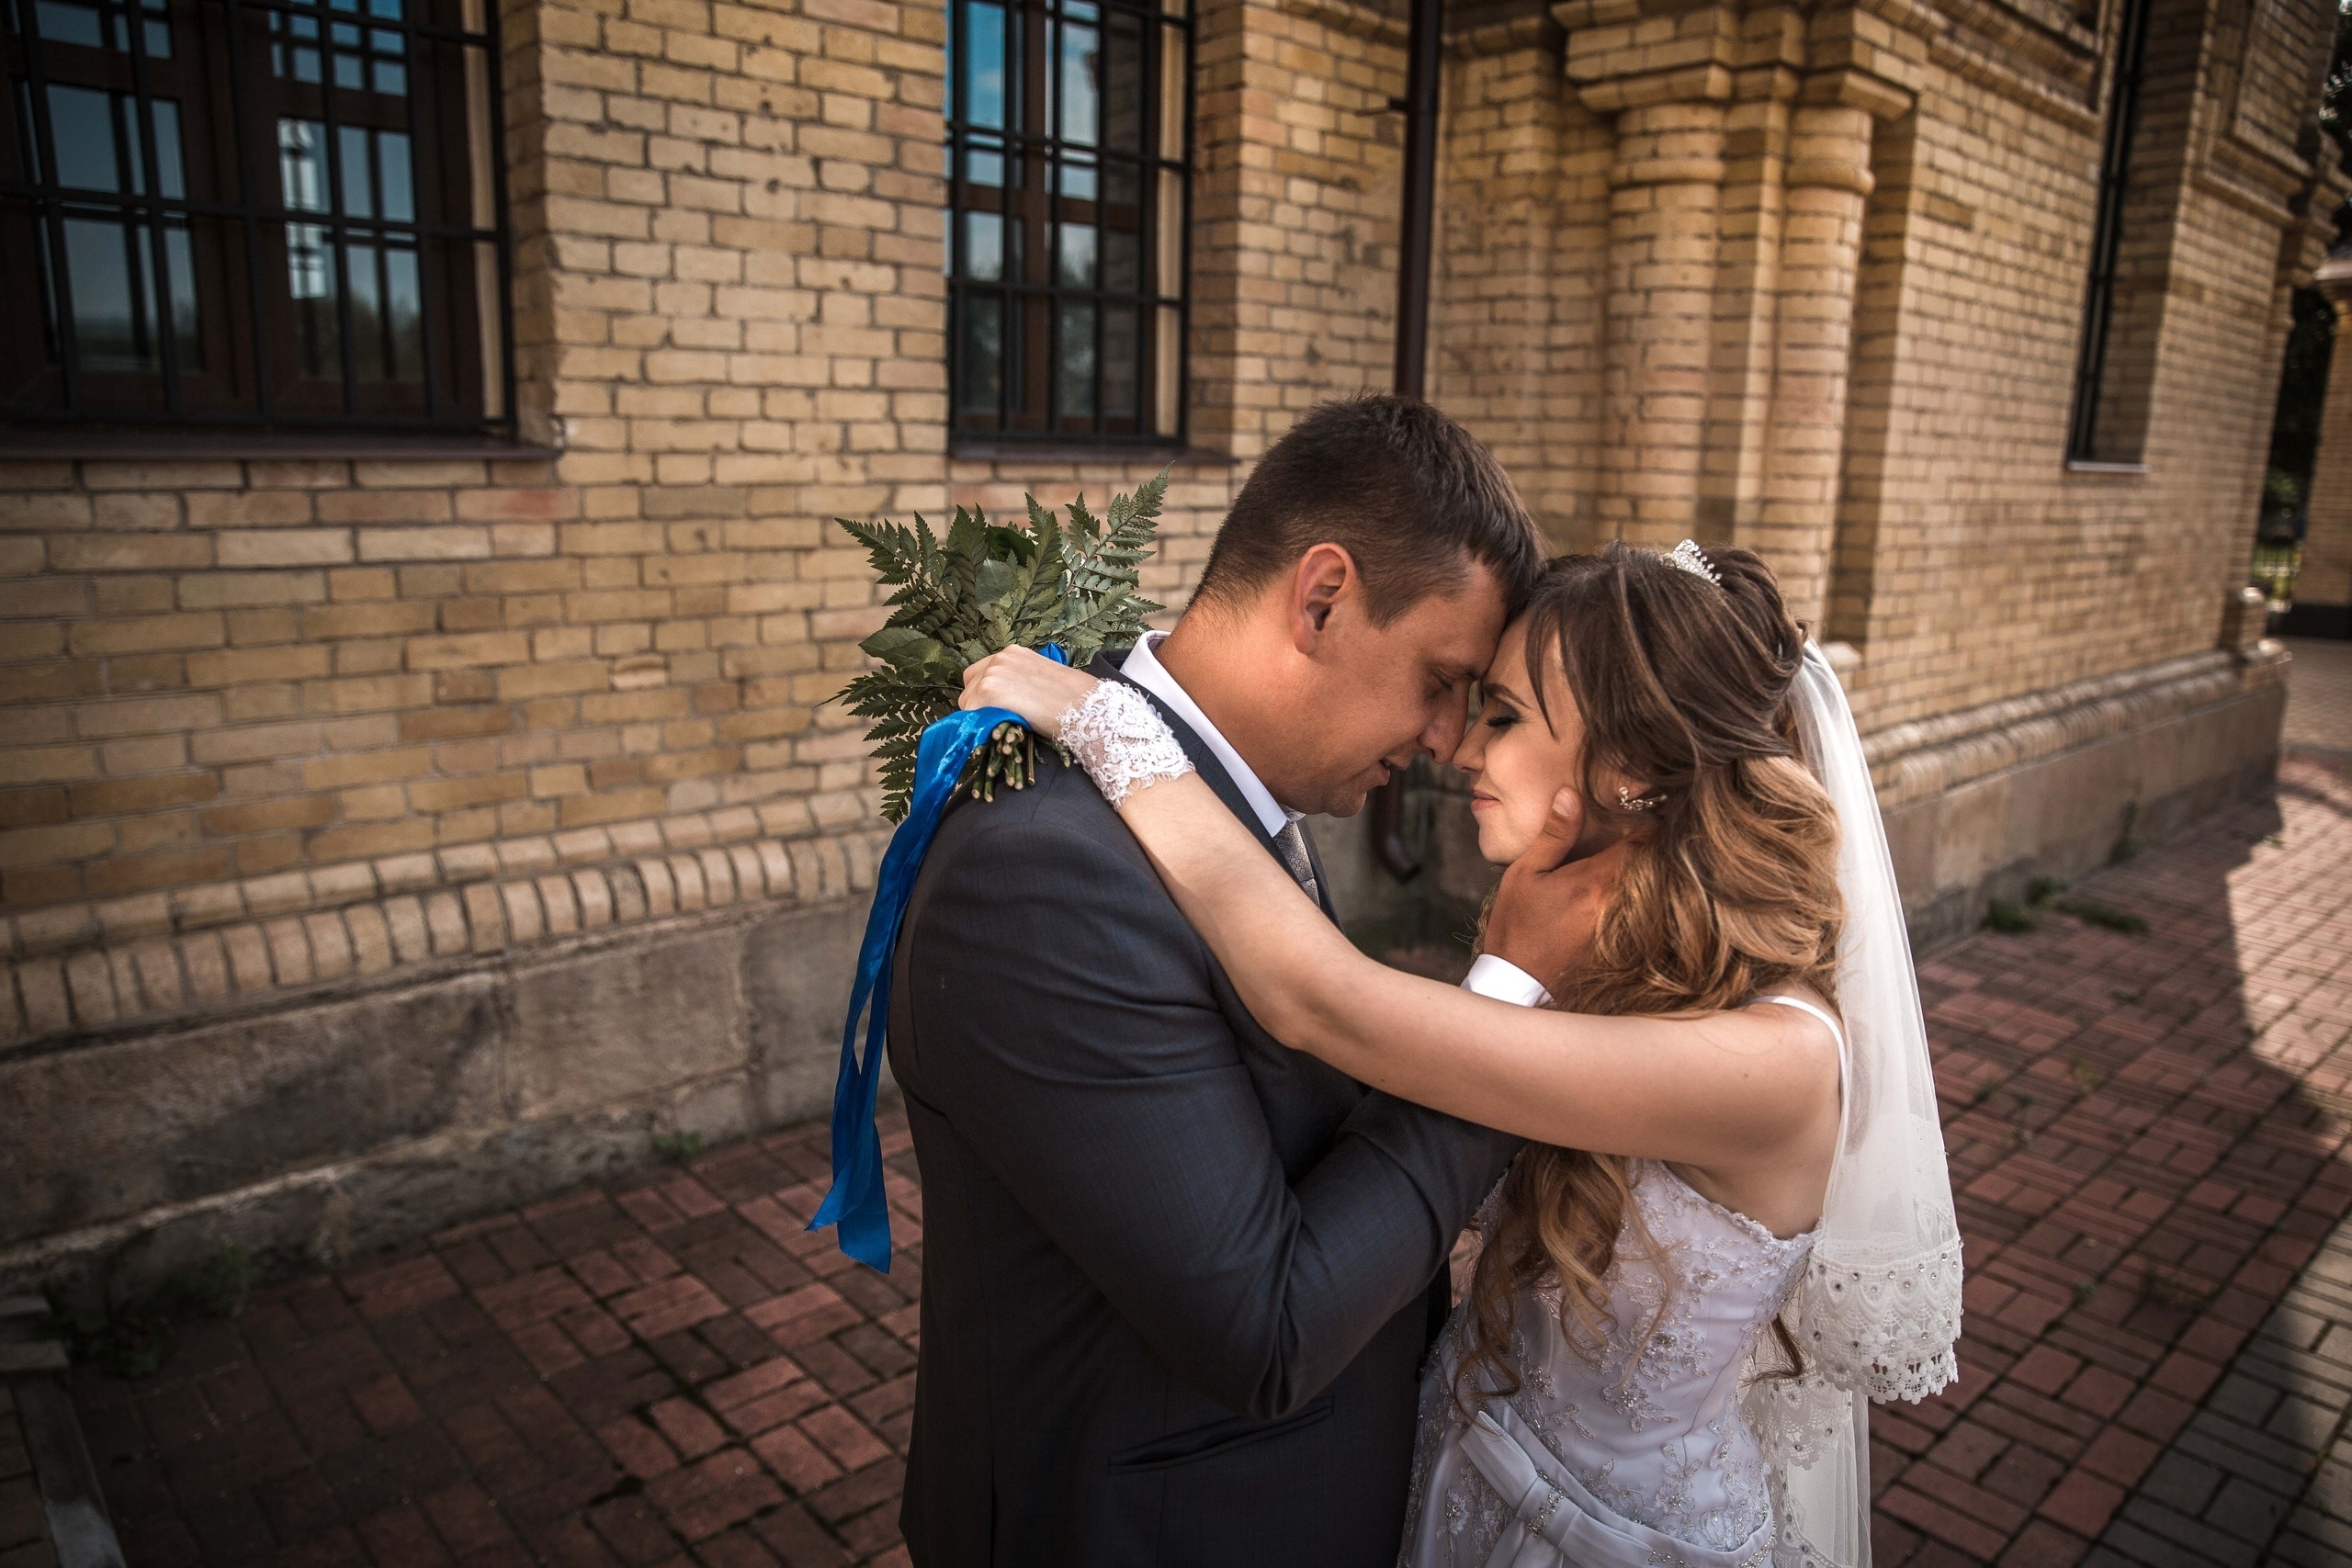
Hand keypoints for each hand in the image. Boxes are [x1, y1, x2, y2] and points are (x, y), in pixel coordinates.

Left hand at [960, 646, 1101, 738]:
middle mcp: (998, 659)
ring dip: (981, 717)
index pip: (981, 675)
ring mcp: (991, 674)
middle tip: (1001, 720)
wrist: (1084, 706)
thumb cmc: (1072, 698)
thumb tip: (1006, 701)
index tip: (999, 710)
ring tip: (1005, 726)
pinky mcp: (988, 692)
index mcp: (1012, 653)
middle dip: (979, 706)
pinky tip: (1003, 729)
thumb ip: (1018, 682)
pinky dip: (982, 727)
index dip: (986, 695)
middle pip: (968, 688)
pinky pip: (971, 716)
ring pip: (967, 704)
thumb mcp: (1041, 679)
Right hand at [1483, 788, 1638, 993]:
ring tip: (1651, 851)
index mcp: (1596, 881)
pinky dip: (1644, 896)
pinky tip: (1635, 888)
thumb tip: (1571, 795)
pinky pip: (1643, 911)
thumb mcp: (1526, 873)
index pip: (1642, 842)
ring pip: (1652, 888)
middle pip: (1653, 864)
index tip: (1652, 806)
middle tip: (1657, 821)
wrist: (1518, 981)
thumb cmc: (1517, 925)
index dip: (1651, 821)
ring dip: (1651, 870)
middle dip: (1654, 844)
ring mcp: (1625, 927)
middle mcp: (1618, 903)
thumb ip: (1554, 834)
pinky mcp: (1624, 943)